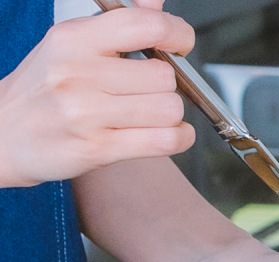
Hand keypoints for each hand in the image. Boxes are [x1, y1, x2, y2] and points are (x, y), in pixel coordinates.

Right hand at [0, 1, 196, 188]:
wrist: (5, 132)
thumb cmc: (46, 88)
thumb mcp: (72, 45)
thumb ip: (119, 24)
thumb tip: (155, 4)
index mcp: (73, 39)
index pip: (144, 25)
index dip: (176, 33)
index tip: (178, 44)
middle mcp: (77, 72)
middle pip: (164, 75)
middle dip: (165, 84)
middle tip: (146, 90)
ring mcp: (86, 112)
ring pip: (169, 108)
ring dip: (169, 114)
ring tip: (147, 113)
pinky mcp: (97, 148)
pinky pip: (165, 140)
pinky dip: (178, 138)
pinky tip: (165, 133)